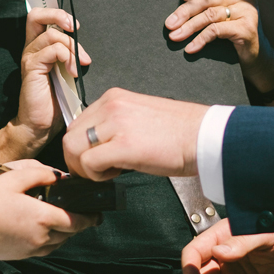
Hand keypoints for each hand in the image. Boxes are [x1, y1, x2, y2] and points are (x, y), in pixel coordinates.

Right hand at [0, 163, 98, 259]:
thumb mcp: (14, 178)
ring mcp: (30, 249)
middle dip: (77, 224)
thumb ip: (40, 174)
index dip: (91, 218)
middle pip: (69, 234)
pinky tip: (38, 228)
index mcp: (43, 217)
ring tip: (58, 219)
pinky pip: (42, 249)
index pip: (78, 221)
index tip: (97, 215)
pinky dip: (47, 240)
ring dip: (62, 233)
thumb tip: (58, 175)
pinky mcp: (19, 256)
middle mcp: (41, 237)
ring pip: (57, 243)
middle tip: (79, 213)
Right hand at [11, 8, 90, 152]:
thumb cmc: (54, 101)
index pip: (40, 17)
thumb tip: (82, 48)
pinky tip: (72, 72)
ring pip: (52, 35)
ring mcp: (30, 57)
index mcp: (38, 47)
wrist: (40, 125)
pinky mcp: (31, 68)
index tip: (75, 26)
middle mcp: (31, 48)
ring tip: (79, 65)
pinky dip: (67, 58)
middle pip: (36, 15)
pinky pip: (52, 51)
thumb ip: (69, 56)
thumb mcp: (65, 72)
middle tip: (75, 28)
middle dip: (59, 15)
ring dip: (72, 47)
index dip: (57, 14)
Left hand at [63, 88, 205, 179]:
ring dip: (85, 168)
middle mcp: (111, 105)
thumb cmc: (178, 132)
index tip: (96, 159)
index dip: (83, 146)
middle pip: (69, 136)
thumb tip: (96, 146)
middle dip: (78, 159)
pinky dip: (97, 175)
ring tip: (109, 172)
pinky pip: (88, 163)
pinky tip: (117, 173)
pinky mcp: (123, 145)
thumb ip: (114, 124)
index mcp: (114, 97)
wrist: (203, 137)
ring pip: (73, 148)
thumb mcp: (139, 117)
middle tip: (98, 170)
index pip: (78, 123)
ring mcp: (116, 123)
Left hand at [166, 0, 273, 87]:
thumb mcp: (221, 14)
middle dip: (185, 11)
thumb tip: (175, 12)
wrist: (256, 58)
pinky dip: (200, 39)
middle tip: (169, 24)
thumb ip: (207, 5)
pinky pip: (216, 30)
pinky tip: (190, 48)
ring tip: (174, 36)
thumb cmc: (233, 33)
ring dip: (189, 27)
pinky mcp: (247, 28)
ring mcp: (247, 11)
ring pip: (210, 15)